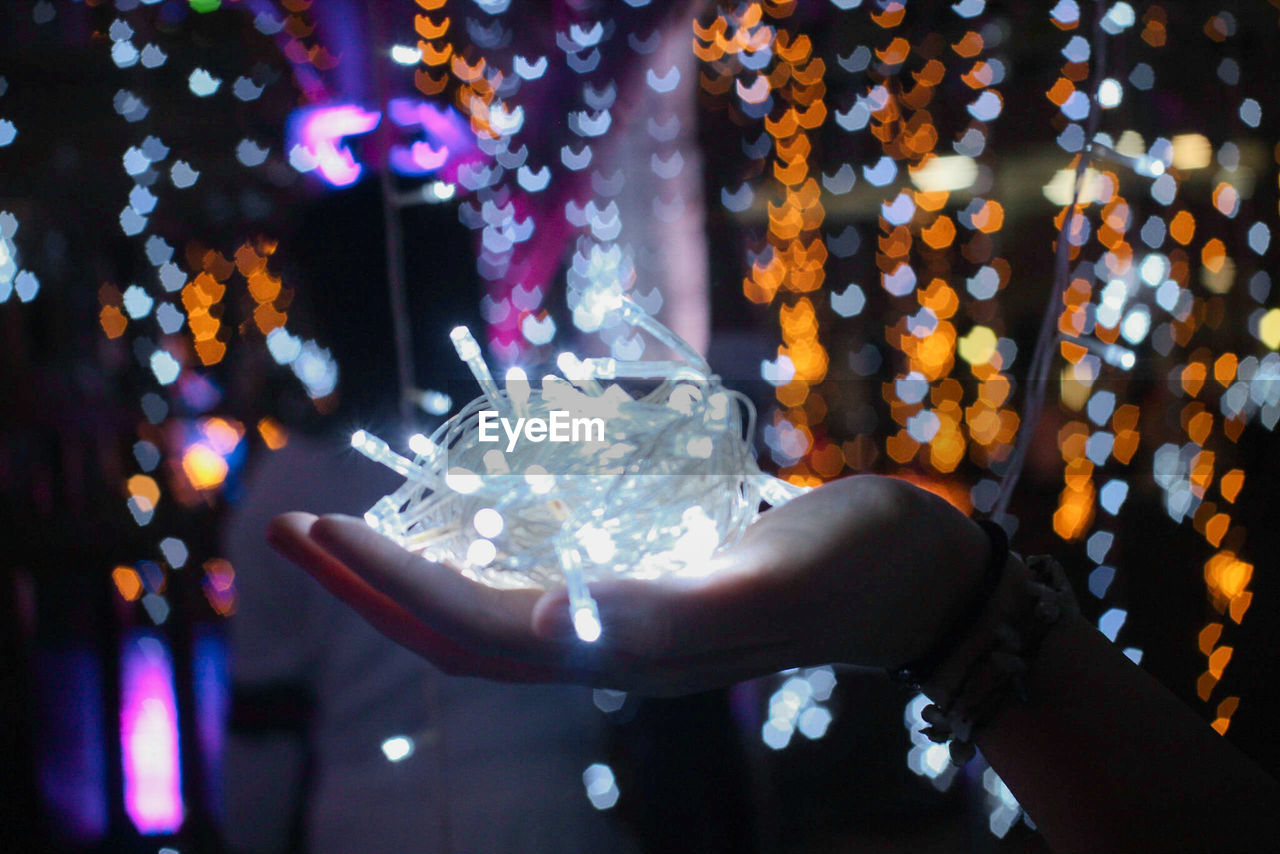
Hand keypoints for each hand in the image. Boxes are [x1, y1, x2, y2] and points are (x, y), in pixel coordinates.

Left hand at [267, 474, 989, 694]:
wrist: (907, 573)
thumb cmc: (851, 566)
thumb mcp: (765, 581)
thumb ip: (665, 611)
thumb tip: (552, 622)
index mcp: (621, 649)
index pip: (470, 627)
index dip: (389, 583)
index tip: (318, 528)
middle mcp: (605, 644)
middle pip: (454, 629)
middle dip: (367, 586)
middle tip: (292, 527)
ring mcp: (620, 619)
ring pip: (483, 610)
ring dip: (408, 573)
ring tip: (349, 527)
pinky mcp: (642, 584)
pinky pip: (532, 581)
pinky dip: (473, 556)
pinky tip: (456, 521)